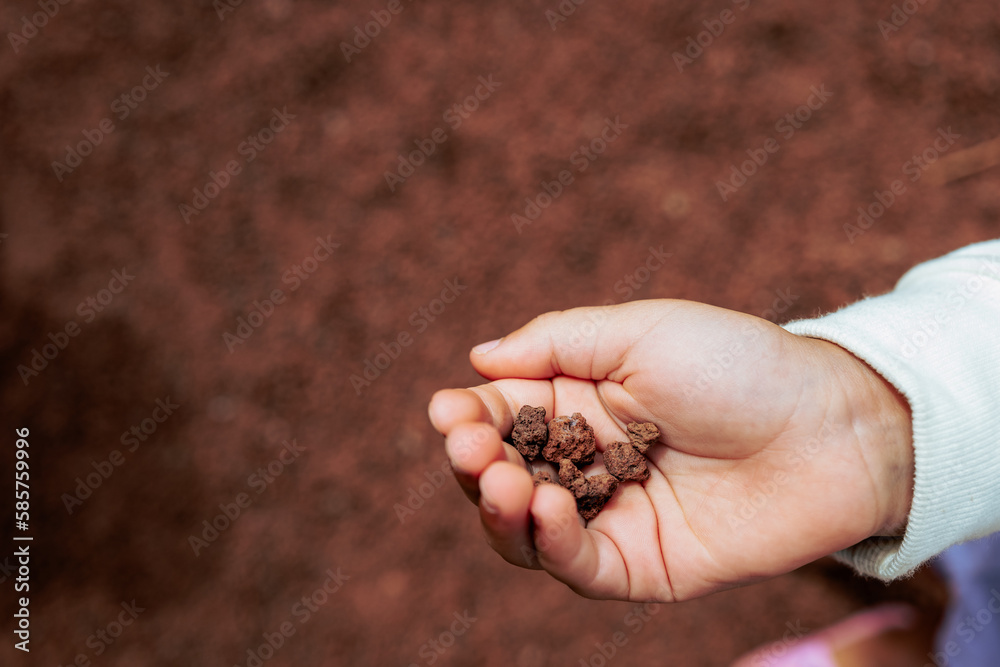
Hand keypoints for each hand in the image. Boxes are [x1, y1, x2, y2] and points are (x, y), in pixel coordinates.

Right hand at [428, 300, 912, 601]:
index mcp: (579, 400)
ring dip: (500, 508)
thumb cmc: (738, 364)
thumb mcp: (641, 330)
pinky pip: (578, 567)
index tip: (448, 413)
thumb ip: (555, 343)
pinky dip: (550, 544)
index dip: (467, 418)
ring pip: (525, 530)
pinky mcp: (640, 564)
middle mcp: (585, 460)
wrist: (828, 428)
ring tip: (504, 481)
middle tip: (470, 449)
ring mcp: (610, 516)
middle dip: (475, 464)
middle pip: (502, 476)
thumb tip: (477, 357)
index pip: (501, 415)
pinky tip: (545, 507)